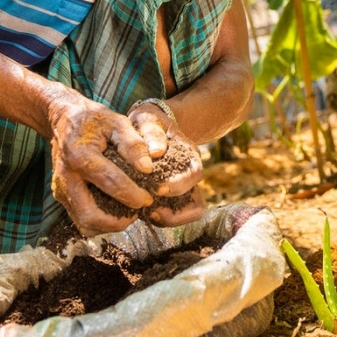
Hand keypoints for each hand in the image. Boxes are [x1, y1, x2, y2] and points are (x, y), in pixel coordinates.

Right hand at [47, 87, 156, 235]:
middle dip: (118, 221)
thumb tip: (148, 168)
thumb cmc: (92, 119)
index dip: (133, 195)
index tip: (148, 198)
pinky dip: (99, 222)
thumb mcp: (116, 122)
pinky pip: (80, 219)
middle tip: (137, 212)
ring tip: (128, 213)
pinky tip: (114, 210)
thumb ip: (132, 144)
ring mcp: (60, 189)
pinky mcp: (60, 195)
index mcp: (80, 155)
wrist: (62, 118)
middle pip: (90, 215)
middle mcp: (66, 176)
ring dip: (109, 225)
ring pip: (84, 223)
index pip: (110, 183)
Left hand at [127, 102, 204, 227]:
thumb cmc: (146, 121)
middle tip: (149, 210)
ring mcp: (180, 188)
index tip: (158, 189)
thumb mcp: (147, 118)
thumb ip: (152, 131)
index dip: (179, 185)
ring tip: (146, 214)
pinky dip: (159, 217)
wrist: (145, 126)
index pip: (194, 174)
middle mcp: (188, 174)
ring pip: (186, 213)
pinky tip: (141, 212)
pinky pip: (171, 214)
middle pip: (195, 203)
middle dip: (175, 212)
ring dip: (169, 218)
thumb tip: (156, 152)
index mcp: (189, 154)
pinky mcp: (168, 197)